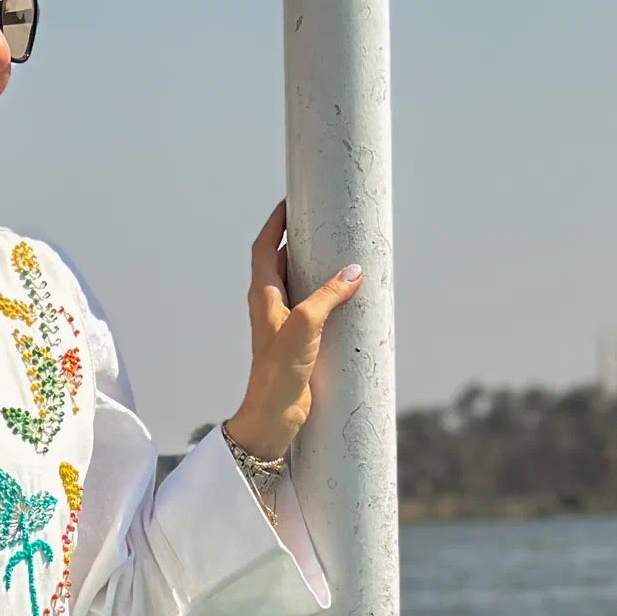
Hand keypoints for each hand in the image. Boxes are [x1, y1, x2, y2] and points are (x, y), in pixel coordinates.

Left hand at [227, 200, 363, 461]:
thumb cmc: (279, 371)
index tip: (290, 201)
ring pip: (297, 284)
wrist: (273, 414)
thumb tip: (354, 270)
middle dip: (297, 239)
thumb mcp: (306, 325)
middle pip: (279, 261)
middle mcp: (269, 305)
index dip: (275, 223)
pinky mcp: (297, 340)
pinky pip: (311, 306)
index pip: (263, 246)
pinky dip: (326, 294)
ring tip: (338, 251)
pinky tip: (346, 295)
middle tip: (321, 221)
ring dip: (313, 267)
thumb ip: (328, 295)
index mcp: (262, 295)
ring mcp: (283, 322)